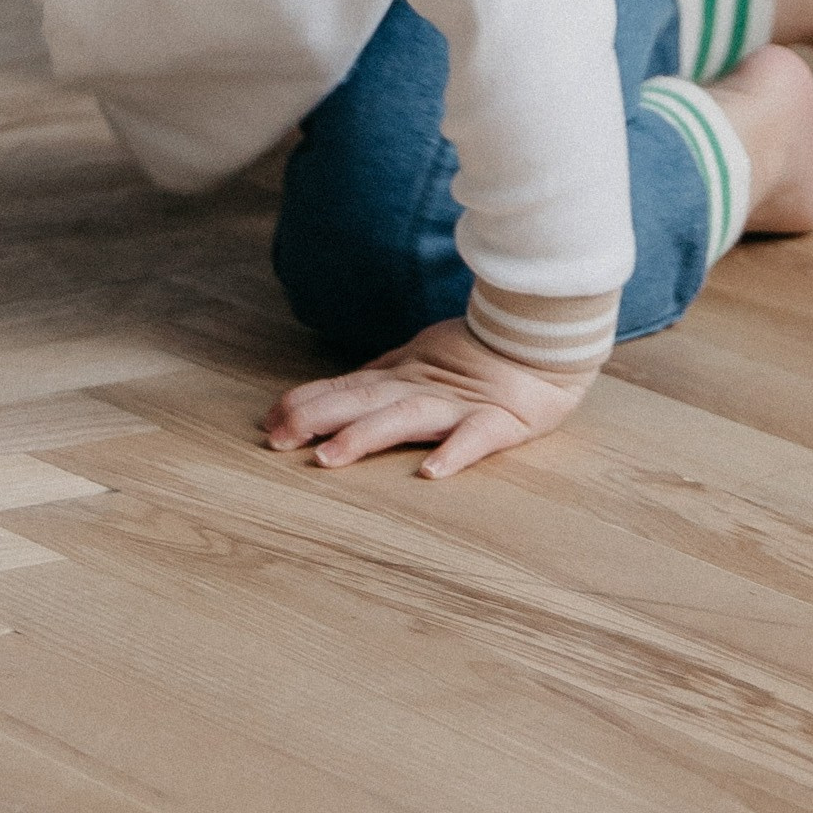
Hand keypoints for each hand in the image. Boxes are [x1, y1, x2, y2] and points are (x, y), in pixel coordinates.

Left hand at [262, 313, 593, 477]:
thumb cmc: (478, 356)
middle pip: (365, 399)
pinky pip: (476, 438)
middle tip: (277, 438)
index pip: (348, 386)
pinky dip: (455, 453)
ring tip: (330, 458)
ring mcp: (460, 403)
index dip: (307, 401)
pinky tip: (431, 474)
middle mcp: (423, 387)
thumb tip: (327, 398)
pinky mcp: (501, 420)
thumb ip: (379, 380)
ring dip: (367, 435)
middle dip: (318, 417)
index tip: (267, 421)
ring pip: (407, 417)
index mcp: (405, 375)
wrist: (545, 338)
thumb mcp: (419, 361)